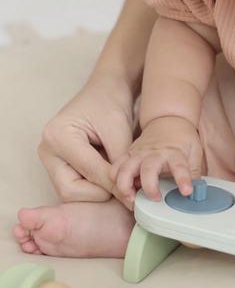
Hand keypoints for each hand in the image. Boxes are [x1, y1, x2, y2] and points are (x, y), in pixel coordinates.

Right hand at [38, 75, 134, 204]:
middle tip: (125, 189)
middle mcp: (48, 150)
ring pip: (72, 193)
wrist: (104, 92)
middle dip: (101, 193)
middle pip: (71, 191)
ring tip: (120, 181)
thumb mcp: (119, 131)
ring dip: (98, 192)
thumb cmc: (111, 104)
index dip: (114, 186)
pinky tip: (112, 179)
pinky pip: (75, 187)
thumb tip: (129, 193)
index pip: (89, 171)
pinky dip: (95, 188)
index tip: (134, 195)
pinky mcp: (59, 166)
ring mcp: (51, 160)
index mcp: (58, 136)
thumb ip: (121, 162)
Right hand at [110, 116, 202, 206]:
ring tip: (131, 199)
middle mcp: (155, 153)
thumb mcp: (195, 151)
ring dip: (125, 186)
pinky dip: (114, 179)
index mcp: (174, 152)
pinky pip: (116, 166)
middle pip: (148, 169)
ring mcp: (139, 153)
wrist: (168, 119)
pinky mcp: (129, 153)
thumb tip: (198, 192)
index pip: (180, 167)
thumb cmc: (182, 137)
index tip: (187, 192)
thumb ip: (194, 172)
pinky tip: (122, 189)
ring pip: (125, 169)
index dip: (183, 180)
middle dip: (149, 187)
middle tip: (155, 199)